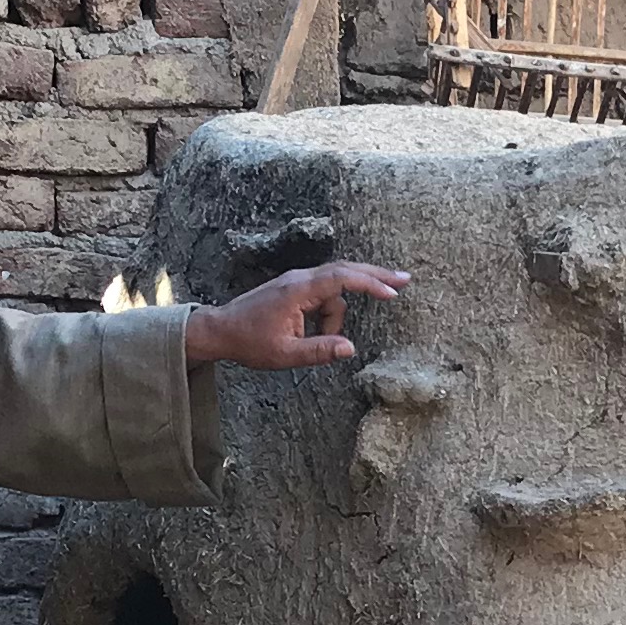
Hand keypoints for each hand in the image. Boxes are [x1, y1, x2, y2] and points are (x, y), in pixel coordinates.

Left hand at [178, 261, 406, 371]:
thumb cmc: (249, 342)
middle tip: (404, 280)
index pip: (342, 278)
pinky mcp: (294, 288)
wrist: (220, 330)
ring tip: (312, 341)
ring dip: (335, 316)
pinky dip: (329, 310)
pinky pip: (322, 295)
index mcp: (297, 290)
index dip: (370, 283)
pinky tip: (319, 330)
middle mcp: (299, 278)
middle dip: (375, 276)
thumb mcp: (285, 355)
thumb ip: (319, 351)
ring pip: (333, 291)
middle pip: (345, 269)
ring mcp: (296, 281)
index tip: (392, 292)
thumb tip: (350, 348)